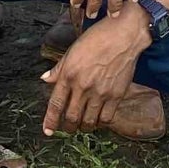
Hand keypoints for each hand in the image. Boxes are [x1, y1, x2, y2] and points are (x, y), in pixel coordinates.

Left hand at [41, 9, 145, 135]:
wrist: (123, 36)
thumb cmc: (96, 39)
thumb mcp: (72, 51)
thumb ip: (58, 69)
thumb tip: (45, 79)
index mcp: (68, 74)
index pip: (56, 104)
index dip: (50, 121)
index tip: (48, 131)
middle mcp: (82, 86)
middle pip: (71, 117)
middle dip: (68, 127)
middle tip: (68, 128)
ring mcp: (100, 92)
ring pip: (88, 121)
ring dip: (84, 127)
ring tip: (82, 126)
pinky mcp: (116, 96)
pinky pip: (106, 118)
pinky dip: (100, 123)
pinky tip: (99, 119)